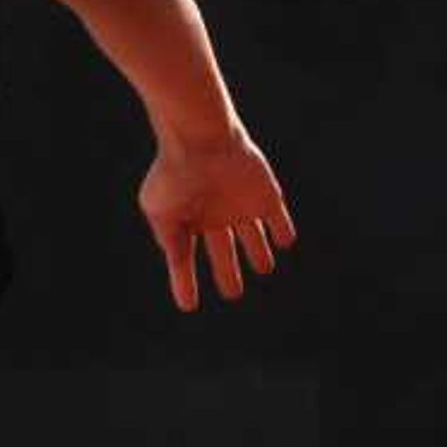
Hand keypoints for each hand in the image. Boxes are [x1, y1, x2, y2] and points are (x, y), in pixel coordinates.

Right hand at [139, 132, 294, 311]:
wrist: (202, 140)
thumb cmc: (175, 175)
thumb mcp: (161, 215)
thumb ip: (172, 245)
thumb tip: (179, 268)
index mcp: (188, 219)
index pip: (186, 257)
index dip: (186, 281)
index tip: (190, 306)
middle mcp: (215, 214)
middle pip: (224, 251)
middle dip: (228, 272)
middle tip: (233, 293)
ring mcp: (241, 205)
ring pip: (253, 236)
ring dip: (259, 253)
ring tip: (263, 267)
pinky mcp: (265, 196)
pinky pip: (278, 219)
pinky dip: (283, 233)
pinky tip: (284, 242)